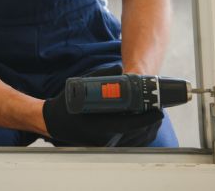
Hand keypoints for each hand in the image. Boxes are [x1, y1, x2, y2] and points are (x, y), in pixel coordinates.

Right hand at [42, 65, 162, 146]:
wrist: (55, 123)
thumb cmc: (66, 105)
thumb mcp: (80, 86)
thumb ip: (101, 76)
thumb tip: (120, 70)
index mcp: (97, 126)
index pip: (127, 124)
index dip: (145, 119)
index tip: (158, 111)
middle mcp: (103, 139)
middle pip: (135, 133)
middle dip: (150, 122)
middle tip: (159, 110)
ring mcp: (105, 144)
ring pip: (133, 139)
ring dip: (146, 128)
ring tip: (154, 115)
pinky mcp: (106, 145)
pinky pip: (128, 141)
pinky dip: (138, 133)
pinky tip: (144, 123)